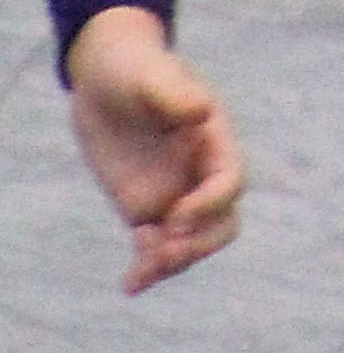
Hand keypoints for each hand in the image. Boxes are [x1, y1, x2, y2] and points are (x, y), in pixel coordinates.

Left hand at [67, 7, 244, 293]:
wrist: (105, 78)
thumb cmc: (133, 68)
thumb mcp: (149, 75)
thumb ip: (174, 93)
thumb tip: (203, 112)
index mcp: (212, 139)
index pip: (230, 181)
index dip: (211, 204)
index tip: (176, 215)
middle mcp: (199, 171)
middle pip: (222, 222)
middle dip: (200, 243)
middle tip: (165, 250)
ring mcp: (174, 192)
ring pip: (191, 242)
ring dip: (173, 261)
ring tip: (140, 272)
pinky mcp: (144, 209)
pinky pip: (155, 248)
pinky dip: (147, 270)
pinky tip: (130, 284)